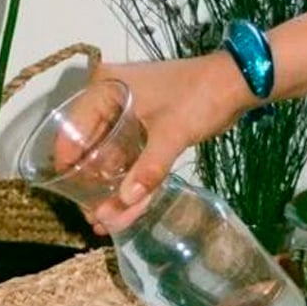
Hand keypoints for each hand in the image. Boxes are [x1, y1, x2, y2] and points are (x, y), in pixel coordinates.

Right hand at [87, 51, 250, 232]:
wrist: (237, 83)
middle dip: (94, 184)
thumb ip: (147, 169)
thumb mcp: (172, 133)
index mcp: (105, 88)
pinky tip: (127, 209)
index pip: (72, 128)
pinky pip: (130, 156)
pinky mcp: (145, 126)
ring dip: (112, 187)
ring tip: (106, 223)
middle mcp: (110, 99)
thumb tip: (124, 203)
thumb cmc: (199, 96)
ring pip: (111, 156)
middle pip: (90, 147)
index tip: (70, 196)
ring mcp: (128, 113)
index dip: (69, 164)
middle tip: (93, 218)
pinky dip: (131, 179)